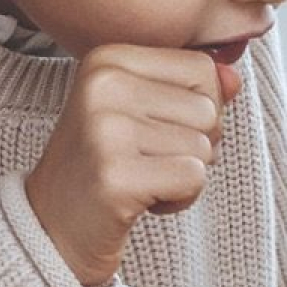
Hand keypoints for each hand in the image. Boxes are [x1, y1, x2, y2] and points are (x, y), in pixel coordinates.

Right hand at [24, 44, 241, 286]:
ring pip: (204, 146)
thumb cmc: (105, 166)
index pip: (202, 69)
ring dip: (184, 175)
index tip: (155, 131)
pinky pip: (194, 178)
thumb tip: (234, 79)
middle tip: (145, 162)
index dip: (199, 109)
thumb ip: (191, 90)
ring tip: (140, 180)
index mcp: (108, 59)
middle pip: (208, 109)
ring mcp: (106, 130)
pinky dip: (180, 198)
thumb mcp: (143, 114)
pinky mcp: (116, 176)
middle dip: (194, 146)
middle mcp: (103, 85)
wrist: (52, 228)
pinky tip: (141, 201)